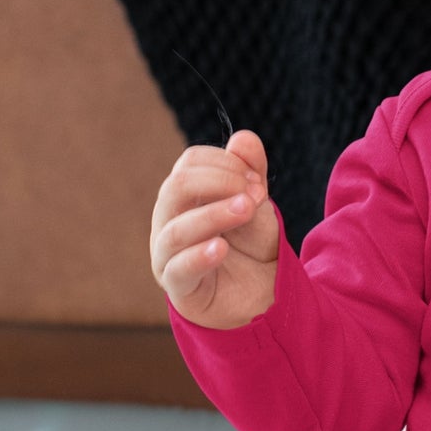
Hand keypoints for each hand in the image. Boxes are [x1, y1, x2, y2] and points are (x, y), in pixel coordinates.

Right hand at [150, 130, 279, 328]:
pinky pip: (178, 269)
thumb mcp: (257, 204)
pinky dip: (199, 255)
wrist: (262, 293)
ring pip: (176, 229)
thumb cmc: (251, 245)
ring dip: (214, 215)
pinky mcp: (178, 286)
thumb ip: (251, 172)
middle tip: (255, 195)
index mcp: (185, 195)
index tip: (256, 179)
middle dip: (219, 183)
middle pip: (176, 188)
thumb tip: (244, 138)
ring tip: (246, 209)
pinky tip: (220, 248)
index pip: (190, 163)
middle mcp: (169, 220)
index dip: (224, 163)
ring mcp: (168, 254)